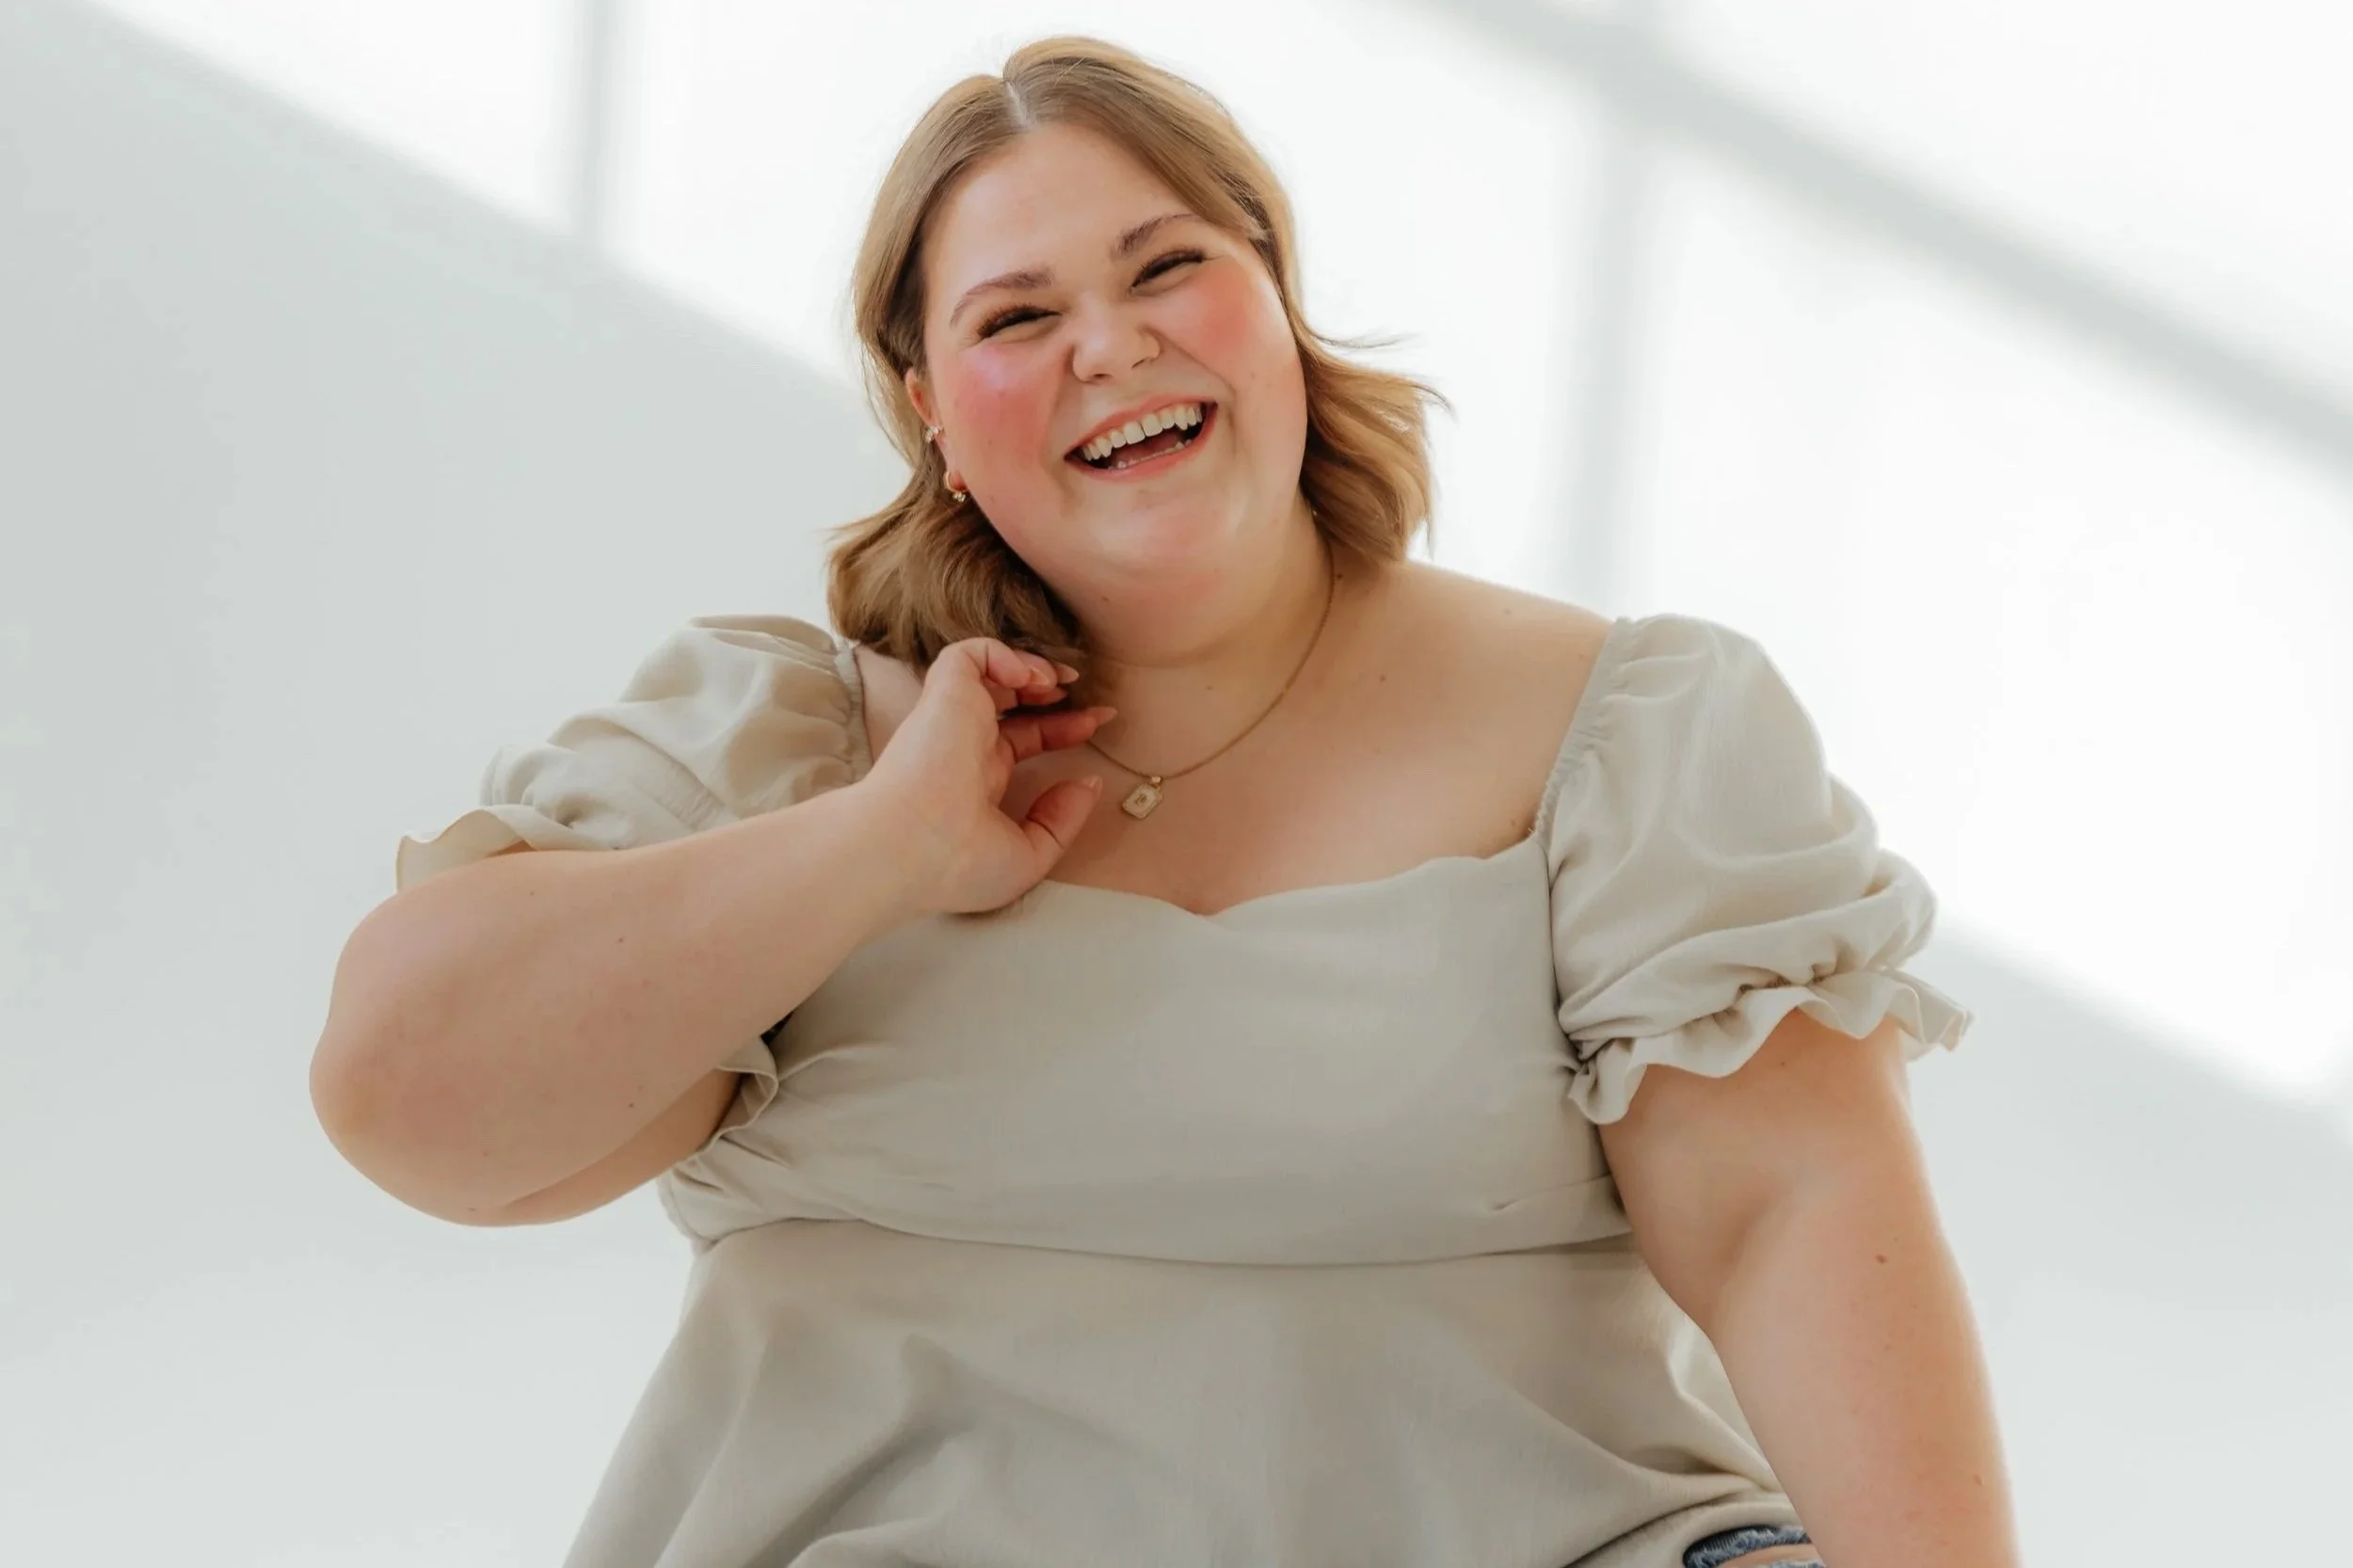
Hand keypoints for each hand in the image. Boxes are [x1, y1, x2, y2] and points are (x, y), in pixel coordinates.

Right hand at [857, 637, 1113, 915]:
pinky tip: (1030, 680)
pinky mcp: (943, 694)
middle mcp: (964, 745)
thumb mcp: (1028, 856)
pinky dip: (1004, 653)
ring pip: (989, 669)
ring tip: (1059, 681)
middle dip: (1054, 692)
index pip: (1024, 740)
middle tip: (1093, 701)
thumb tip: (1088, 784)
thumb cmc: (958, 865)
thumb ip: (1062, 821)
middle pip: (1013, 703)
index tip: (1097, 726)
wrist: (912, 849)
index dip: (1063, 729)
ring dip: (1031, 665)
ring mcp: (953, 717)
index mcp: (979, 781)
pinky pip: (970, 653)